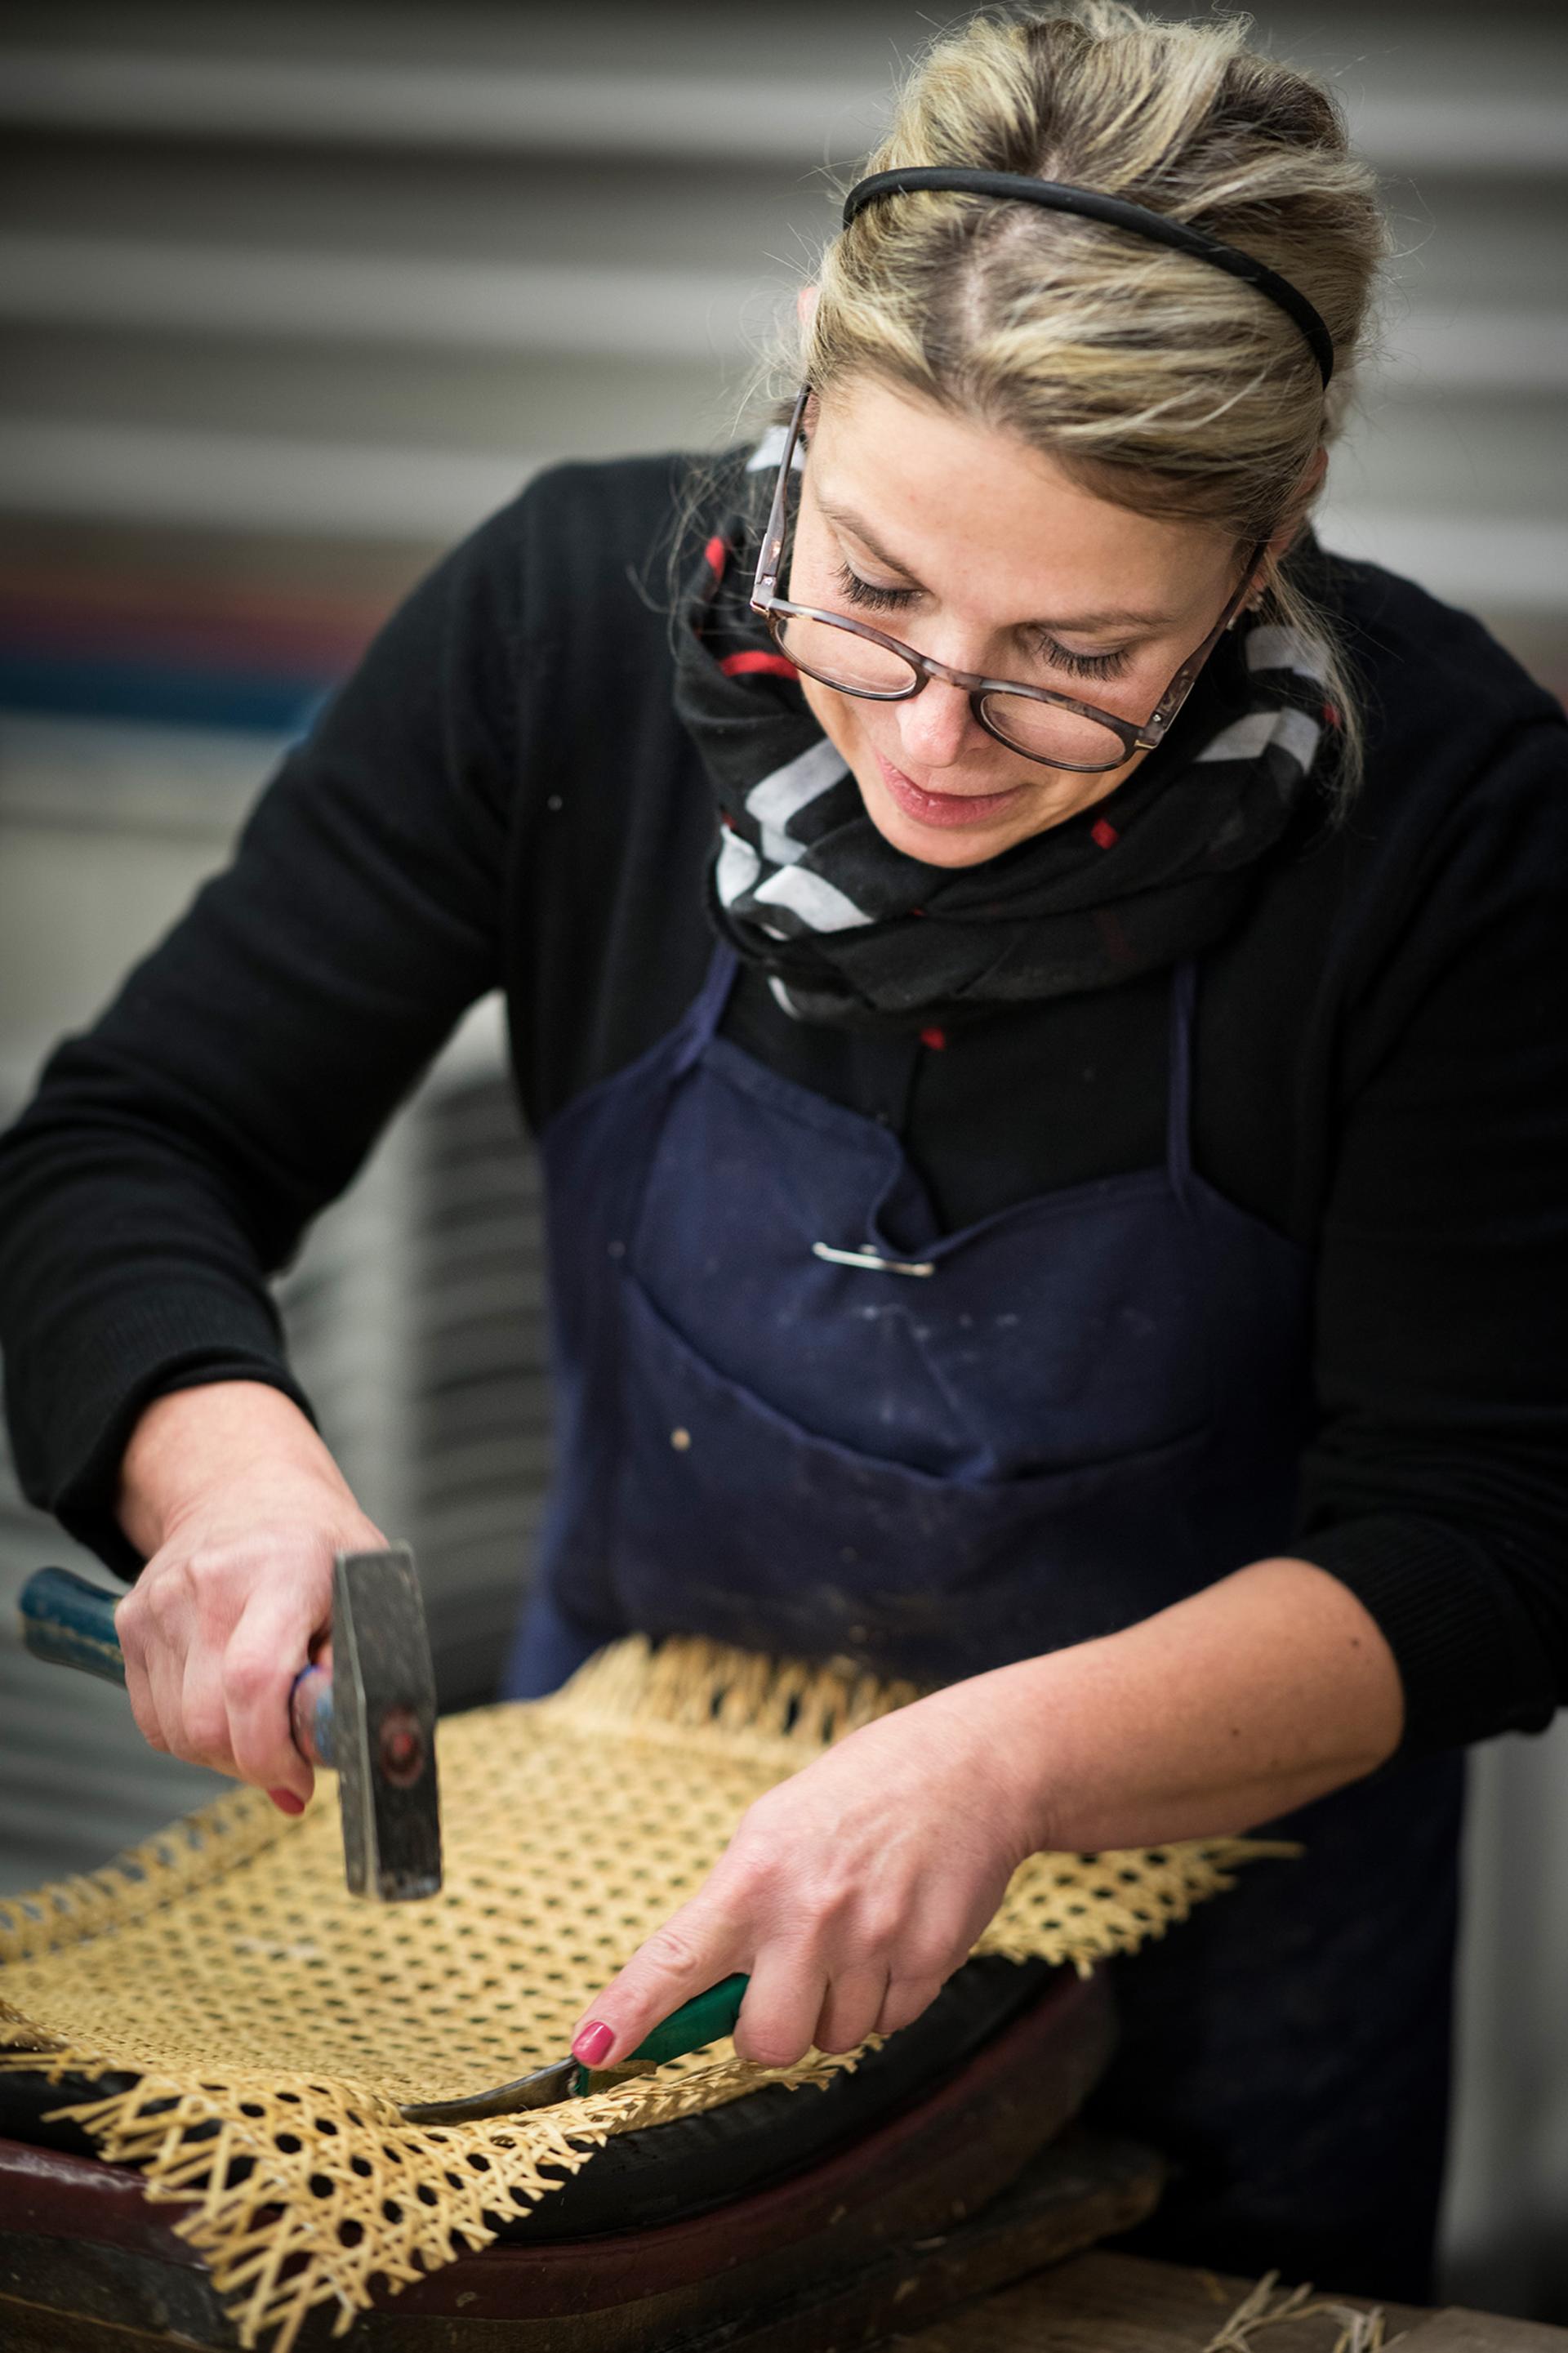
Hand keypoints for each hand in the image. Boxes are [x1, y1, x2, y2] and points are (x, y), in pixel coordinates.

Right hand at [114, 1383, 383, 1807]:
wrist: (245, 1490)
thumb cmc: (319, 1546)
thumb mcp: (366, 1588)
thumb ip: (357, 1664)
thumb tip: (343, 1743)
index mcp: (283, 1569)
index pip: (253, 1681)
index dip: (272, 1751)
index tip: (301, 1776)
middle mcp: (212, 1582)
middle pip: (206, 1721)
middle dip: (252, 1764)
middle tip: (289, 1761)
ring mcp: (161, 1602)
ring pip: (177, 1733)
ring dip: (223, 1754)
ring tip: (263, 1726)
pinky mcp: (131, 1622)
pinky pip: (153, 1720)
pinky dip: (191, 1736)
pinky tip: (227, 1709)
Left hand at [568, 1676, 1041, 2071]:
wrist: (968, 1768)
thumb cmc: (857, 1797)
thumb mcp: (774, 1831)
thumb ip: (735, 1912)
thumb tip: (699, 2000)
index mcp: (753, 1875)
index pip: (675, 1960)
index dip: (630, 2013)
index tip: (589, 2053)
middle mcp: (808, 1914)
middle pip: (766, 2042)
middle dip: (772, 2026)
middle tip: (789, 1978)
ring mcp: (873, 1940)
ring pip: (833, 2040)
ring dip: (836, 2008)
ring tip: (856, 1933)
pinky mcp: (930, 1958)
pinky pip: (890, 2025)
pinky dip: (886, 1997)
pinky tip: (895, 1934)